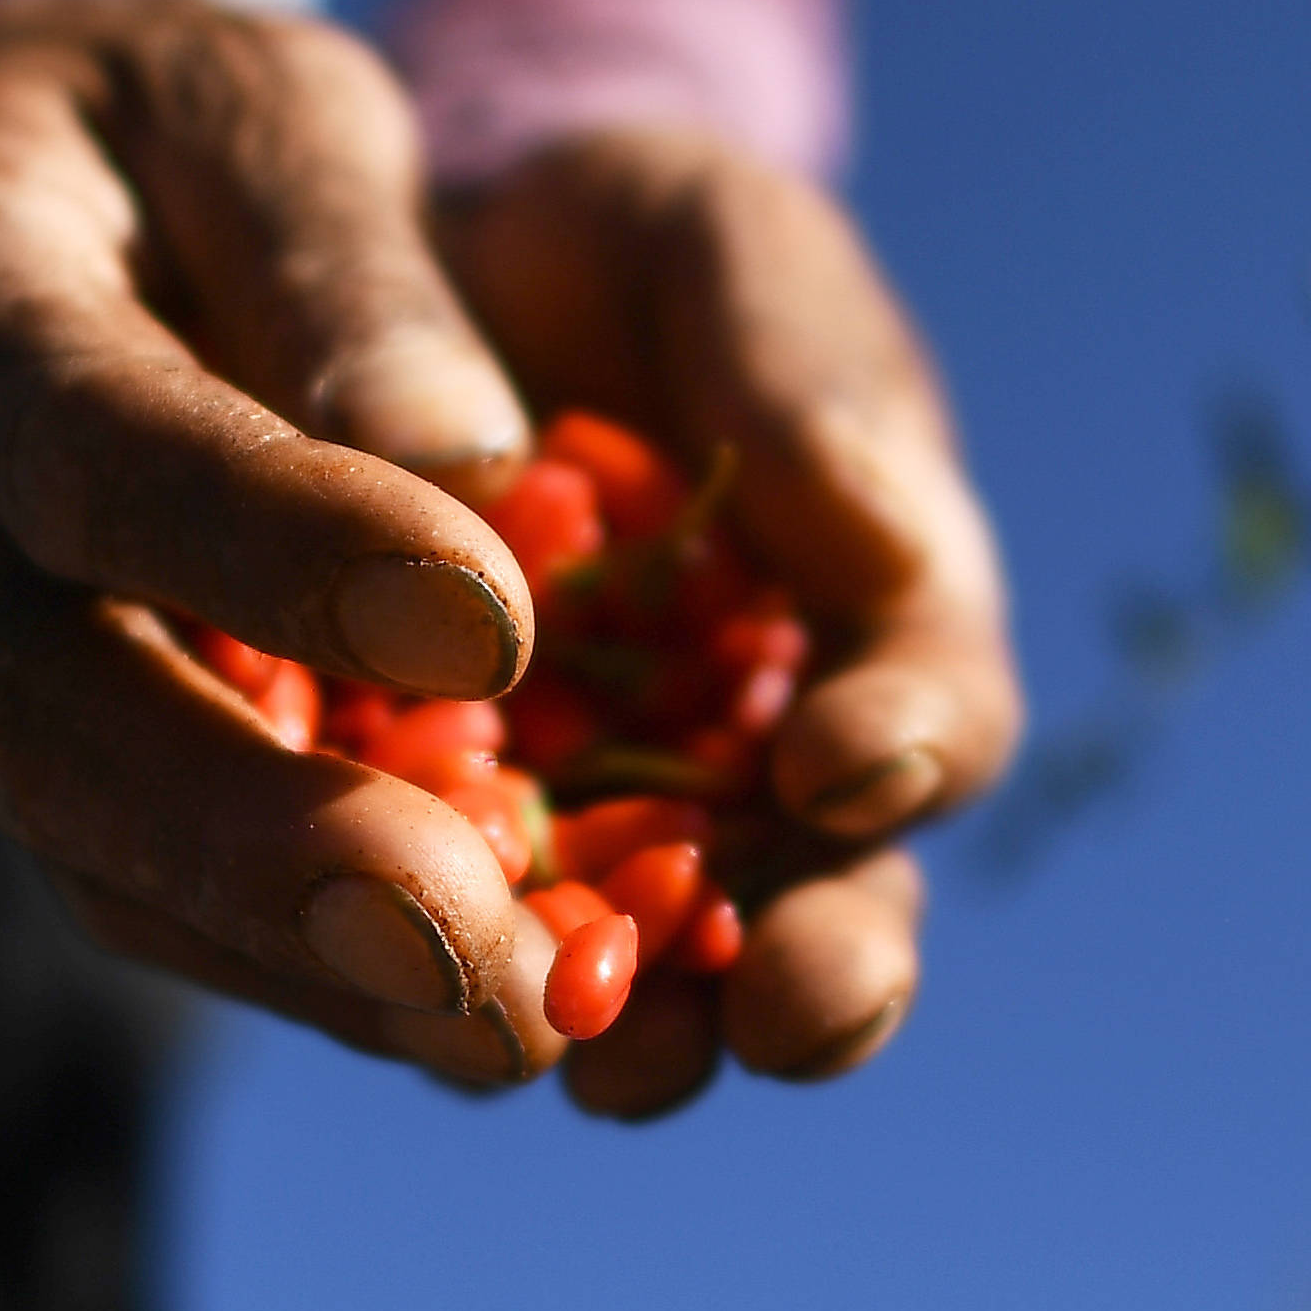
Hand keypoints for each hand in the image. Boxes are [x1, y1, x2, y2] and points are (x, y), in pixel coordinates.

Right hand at [0, 0, 583, 1087]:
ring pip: (106, 860)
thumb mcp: (257, 102)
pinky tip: (493, 1024)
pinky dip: (327, 980)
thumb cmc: (164, 128)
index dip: (272, 540)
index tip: (490, 621)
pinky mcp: (66, 766)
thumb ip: (341, 257)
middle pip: (59, 721)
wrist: (16, 197)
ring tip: (515, 1028)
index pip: (93, 437)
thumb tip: (468, 465)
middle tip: (469, 941)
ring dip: (309, 966)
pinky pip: (168, 906)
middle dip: (267, 849)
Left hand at [434, 126, 1021, 1120]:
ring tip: (601, 1061)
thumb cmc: (604, 253)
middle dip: (811, 972)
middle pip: (817, 913)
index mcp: (871, 637)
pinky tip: (379, 964)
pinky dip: (417, 966)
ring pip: (639, 980)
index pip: (931, 720)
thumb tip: (877, 535)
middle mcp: (754, 785)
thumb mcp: (715, 249)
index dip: (911, 746)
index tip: (841, 753)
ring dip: (632, 1025)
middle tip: (777, 1008)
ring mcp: (590, 849)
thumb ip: (801, 371)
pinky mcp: (412, 870)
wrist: (386, 272)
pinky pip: (426, 946)